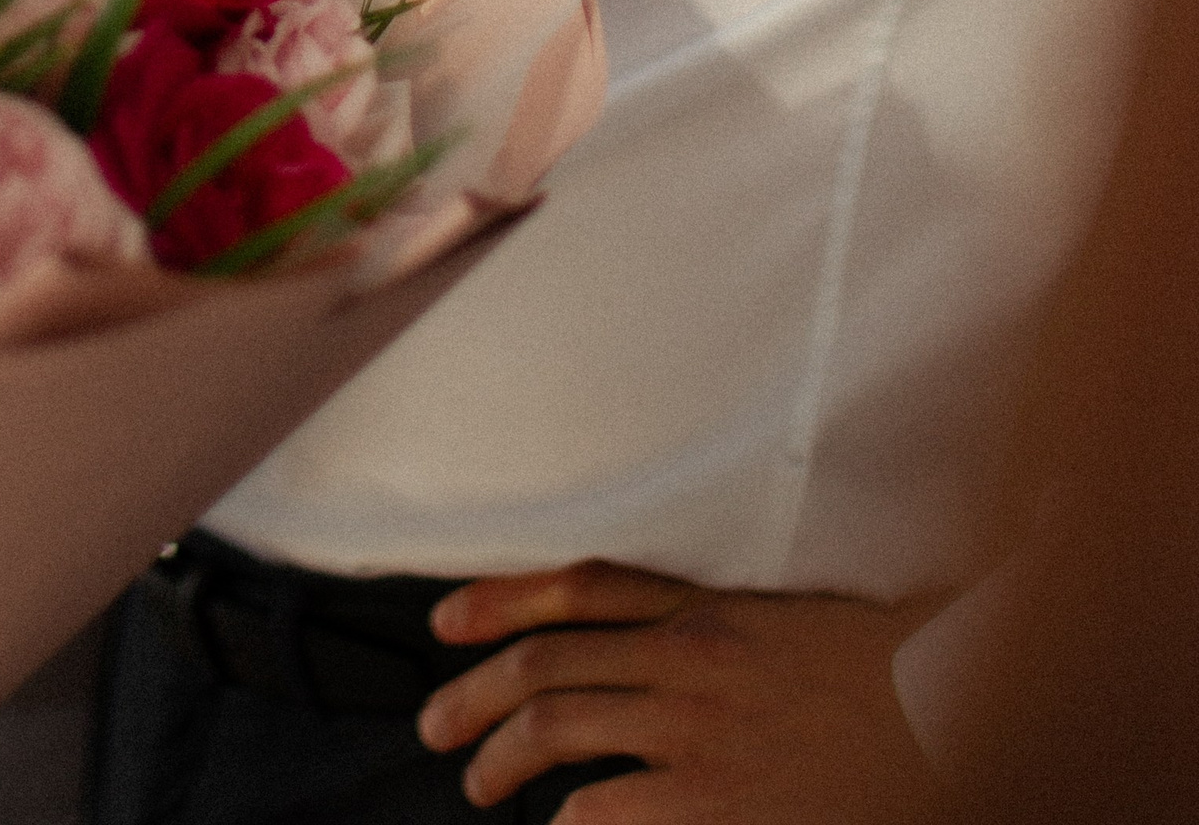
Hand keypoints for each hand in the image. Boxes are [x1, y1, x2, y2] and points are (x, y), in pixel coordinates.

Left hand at [416, 561, 950, 821]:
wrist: (953, 711)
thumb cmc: (883, 676)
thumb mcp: (788, 627)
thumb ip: (713, 628)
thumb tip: (641, 652)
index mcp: (706, 608)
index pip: (577, 586)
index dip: (498, 599)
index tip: (443, 620)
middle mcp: (687, 657)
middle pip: (545, 662)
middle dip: (473, 694)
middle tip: (435, 727)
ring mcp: (699, 728)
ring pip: (556, 728)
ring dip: (499, 759)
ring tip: (478, 786)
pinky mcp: (718, 800)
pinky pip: (607, 809)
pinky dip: (570, 821)